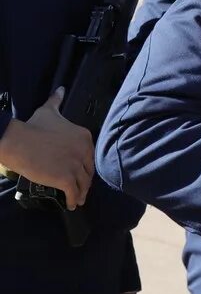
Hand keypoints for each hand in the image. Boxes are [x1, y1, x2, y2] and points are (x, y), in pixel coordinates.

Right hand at [0, 88, 93, 209]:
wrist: (18, 140)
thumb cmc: (32, 126)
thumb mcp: (49, 111)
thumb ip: (57, 101)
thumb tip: (61, 89)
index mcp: (84, 137)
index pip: (90, 156)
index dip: (86, 165)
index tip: (81, 171)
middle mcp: (84, 151)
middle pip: (88, 170)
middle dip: (85, 180)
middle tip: (81, 187)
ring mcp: (75, 165)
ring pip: (83, 182)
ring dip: (82, 192)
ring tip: (78, 199)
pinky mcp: (65, 178)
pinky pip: (74, 192)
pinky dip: (73, 200)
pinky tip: (71, 205)